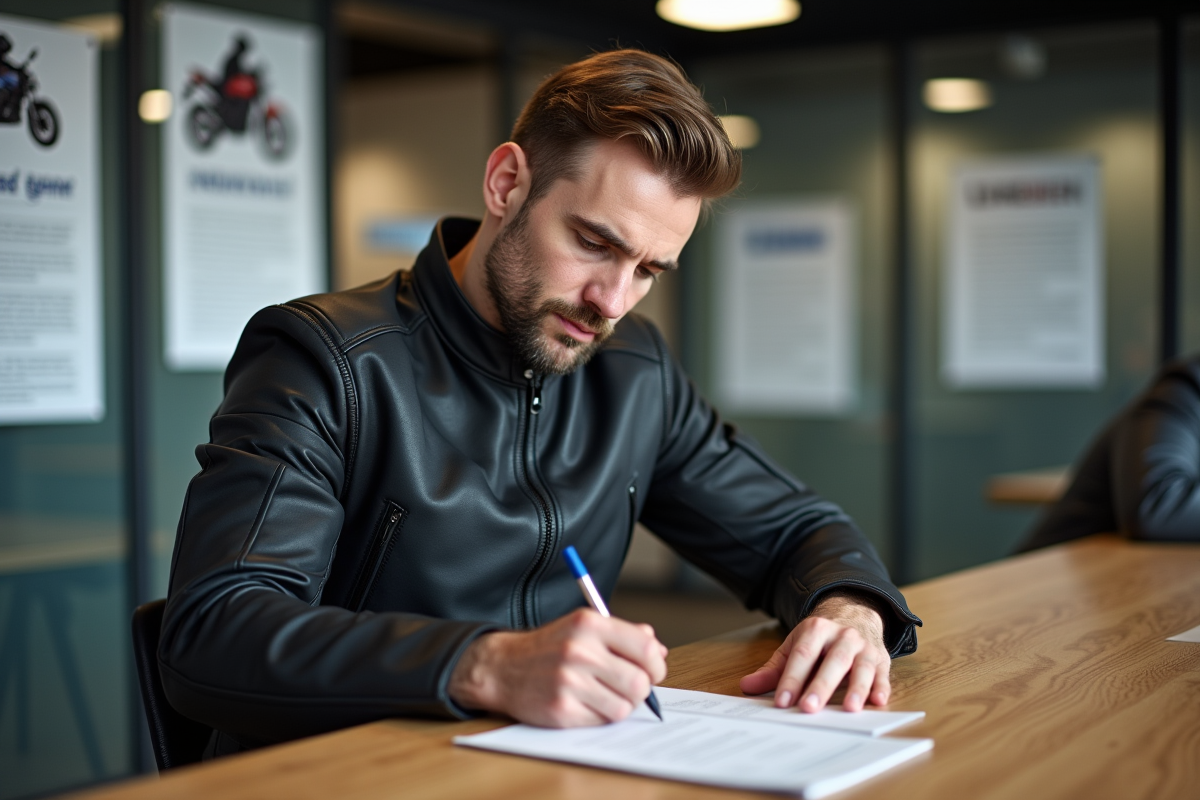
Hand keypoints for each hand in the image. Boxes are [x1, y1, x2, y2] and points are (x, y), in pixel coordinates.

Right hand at [448, 608, 667, 727]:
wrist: (503, 667)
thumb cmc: (549, 647)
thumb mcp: (584, 627)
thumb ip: (624, 635)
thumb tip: (659, 651)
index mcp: (590, 624)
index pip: (645, 648)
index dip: (656, 665)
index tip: (653, 671)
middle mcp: (580, 650)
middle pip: (639, 682)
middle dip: (641, 689)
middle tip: (629, 688)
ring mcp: (569, 681)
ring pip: (624, 706)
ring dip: (620, 705)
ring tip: (604, 695)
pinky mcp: (561, 709)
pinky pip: (602, 721)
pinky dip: (600, 716)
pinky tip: (586, 703)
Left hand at [739, 592, 888, 712]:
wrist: (854, 613)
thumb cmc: (820, 638)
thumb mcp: (795, 646)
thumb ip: (773, 669)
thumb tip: (747, 686)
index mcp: (816, 629)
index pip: (803, 655)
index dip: (792, 679)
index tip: (781, 702)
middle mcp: (842, 636)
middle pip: (832, 661)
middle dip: (820, 686)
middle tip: (808, 708)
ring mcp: (864, 647)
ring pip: (861, 667)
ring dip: (856, 688)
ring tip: (849, 709)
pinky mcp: (881, 659)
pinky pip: (882, 674)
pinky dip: (881, 688)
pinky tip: (877, 701)